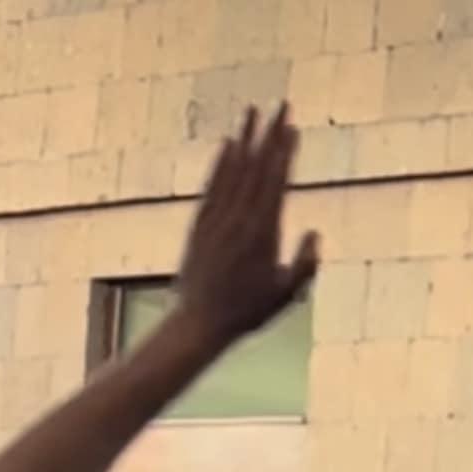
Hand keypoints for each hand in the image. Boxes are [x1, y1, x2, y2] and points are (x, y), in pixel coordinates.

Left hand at [176, 104, 318, 346]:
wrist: (198, 325)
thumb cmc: (246, 313)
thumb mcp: (285, 295)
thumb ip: (304, 265)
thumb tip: (315, 234)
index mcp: (263, 232)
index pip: (276, 181)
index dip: (285, 152)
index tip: (292, 127)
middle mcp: (239, 219)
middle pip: (257, 167)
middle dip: (270, 134)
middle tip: (281, 105)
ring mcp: (218, 220)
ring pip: (233, 170)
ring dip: (244, 138)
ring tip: (252, 110)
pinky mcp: (200, 225)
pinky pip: (212, 186)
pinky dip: (220, 164)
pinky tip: (227, 145)